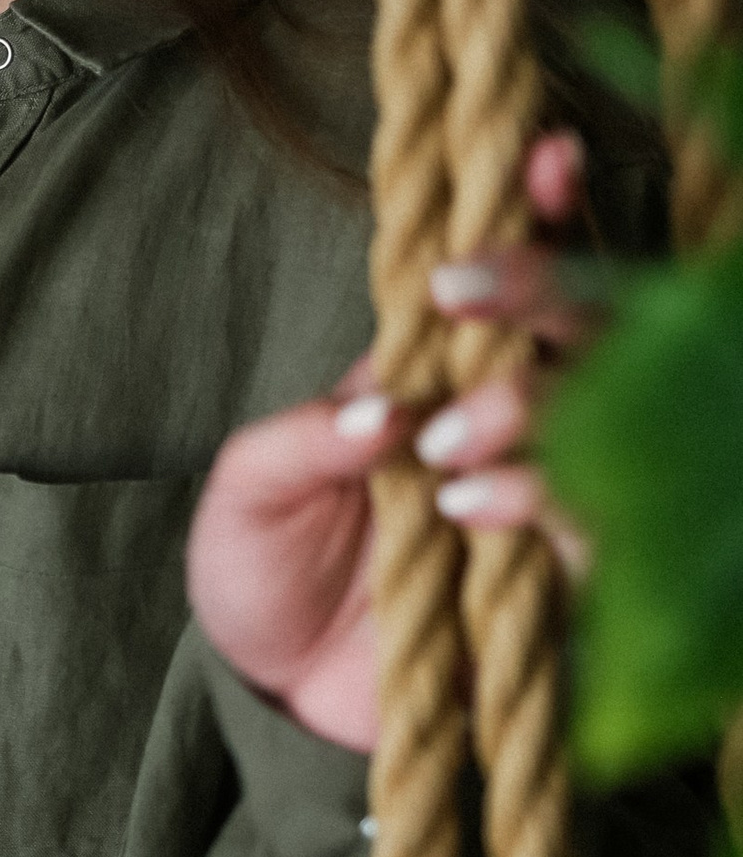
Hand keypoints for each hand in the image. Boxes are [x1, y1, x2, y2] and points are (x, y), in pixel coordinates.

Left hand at [187, 128, 599, 754]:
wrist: (273, 702)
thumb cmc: (260, 574)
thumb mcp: (244, 495)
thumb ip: (300, 440)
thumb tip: (381, 406)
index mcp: (436, 373)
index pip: (505, 279)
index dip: (534, 209)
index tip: (542, 155)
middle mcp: (510, 421)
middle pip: (585, 325)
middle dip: (543, 290)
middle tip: (471, 297)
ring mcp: (547, 497)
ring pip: (613, 416)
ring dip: (535, 403)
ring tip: (445, 443)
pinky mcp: (562, 583)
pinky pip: (602, 528)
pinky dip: (541, 500)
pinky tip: (471, 504)